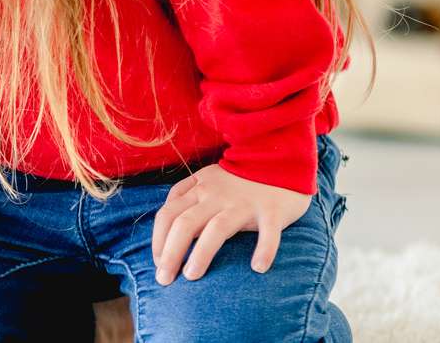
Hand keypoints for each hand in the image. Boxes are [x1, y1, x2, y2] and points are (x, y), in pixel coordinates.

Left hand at [150, 163, 312, 284]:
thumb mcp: (207, 178)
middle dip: (170, 253)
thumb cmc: (240, 178)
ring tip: (192, 275)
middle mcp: (218, 195)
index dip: (158, 240)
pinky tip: (258, 267)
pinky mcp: (272, 210)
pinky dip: (264, 249)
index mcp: (200, 187)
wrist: (282, 159)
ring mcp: (244, 202)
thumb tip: (164, 224)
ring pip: (217, 228)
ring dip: (202, 253)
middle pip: (185, 223)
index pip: (168, 213)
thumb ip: (185, 195)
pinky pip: (268, 232)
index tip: (158, 264)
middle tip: (164, 280)